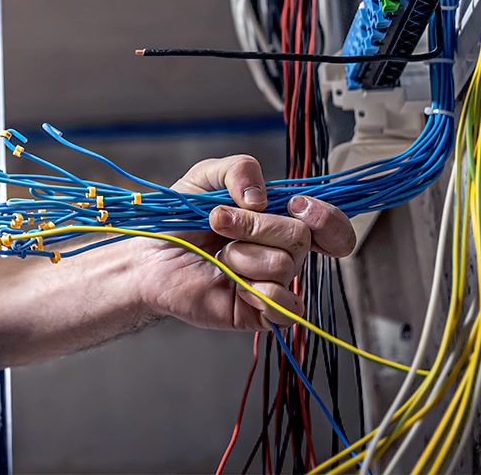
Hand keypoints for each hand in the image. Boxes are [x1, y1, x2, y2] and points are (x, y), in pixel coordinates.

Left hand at [137, 154, 355, 330]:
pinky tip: (234, 284)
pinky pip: (285, 306)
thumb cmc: (178, 219)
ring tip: (220, 257)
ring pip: (284, 265)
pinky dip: (258, 291)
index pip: (331, 224)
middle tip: (220, 223)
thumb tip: (261, 198)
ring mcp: (274, 282)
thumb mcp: (205, 177)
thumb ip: (238, 169)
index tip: (295, 205)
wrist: (148, 256)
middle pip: (300, 237)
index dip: (326, 216)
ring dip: (242, 255)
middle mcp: (283, 251)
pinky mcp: (262, 312)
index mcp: (280, 218)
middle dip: (254, 226)